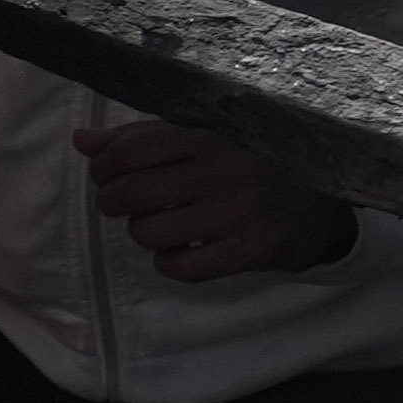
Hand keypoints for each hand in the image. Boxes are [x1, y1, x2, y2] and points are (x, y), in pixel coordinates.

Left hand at [77, 110, 360, 282]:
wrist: (321, 203)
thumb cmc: (246, 164)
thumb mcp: (200, 138)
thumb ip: (139, 138)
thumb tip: (81, 140)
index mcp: (210, 134)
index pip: (127, 152)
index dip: (104, 168)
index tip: (108, 175)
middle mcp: (224, 170)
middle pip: (129, 194)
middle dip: (114, 202)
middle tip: (126, 203)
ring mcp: (240, 211)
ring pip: (147, 232)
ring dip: (145, 232)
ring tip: (164, 223)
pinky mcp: (252, 249)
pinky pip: (179, 268)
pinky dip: (170, 262)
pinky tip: (183, 249)